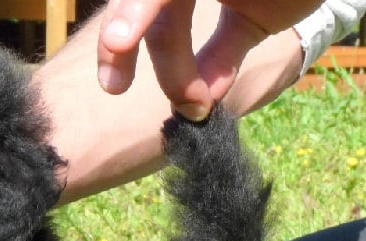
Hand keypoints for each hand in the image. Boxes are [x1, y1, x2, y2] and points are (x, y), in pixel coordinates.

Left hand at [97, 0, 320, 117]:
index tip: (114, 87)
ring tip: (118, 44)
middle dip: (119, 36)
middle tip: (112, 84)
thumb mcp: (253, 20)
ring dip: (134, 12)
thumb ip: (221, 57)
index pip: (148, 14)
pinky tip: (132, 30)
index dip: (123, 48)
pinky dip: (151, 4)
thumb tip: (198, 105)